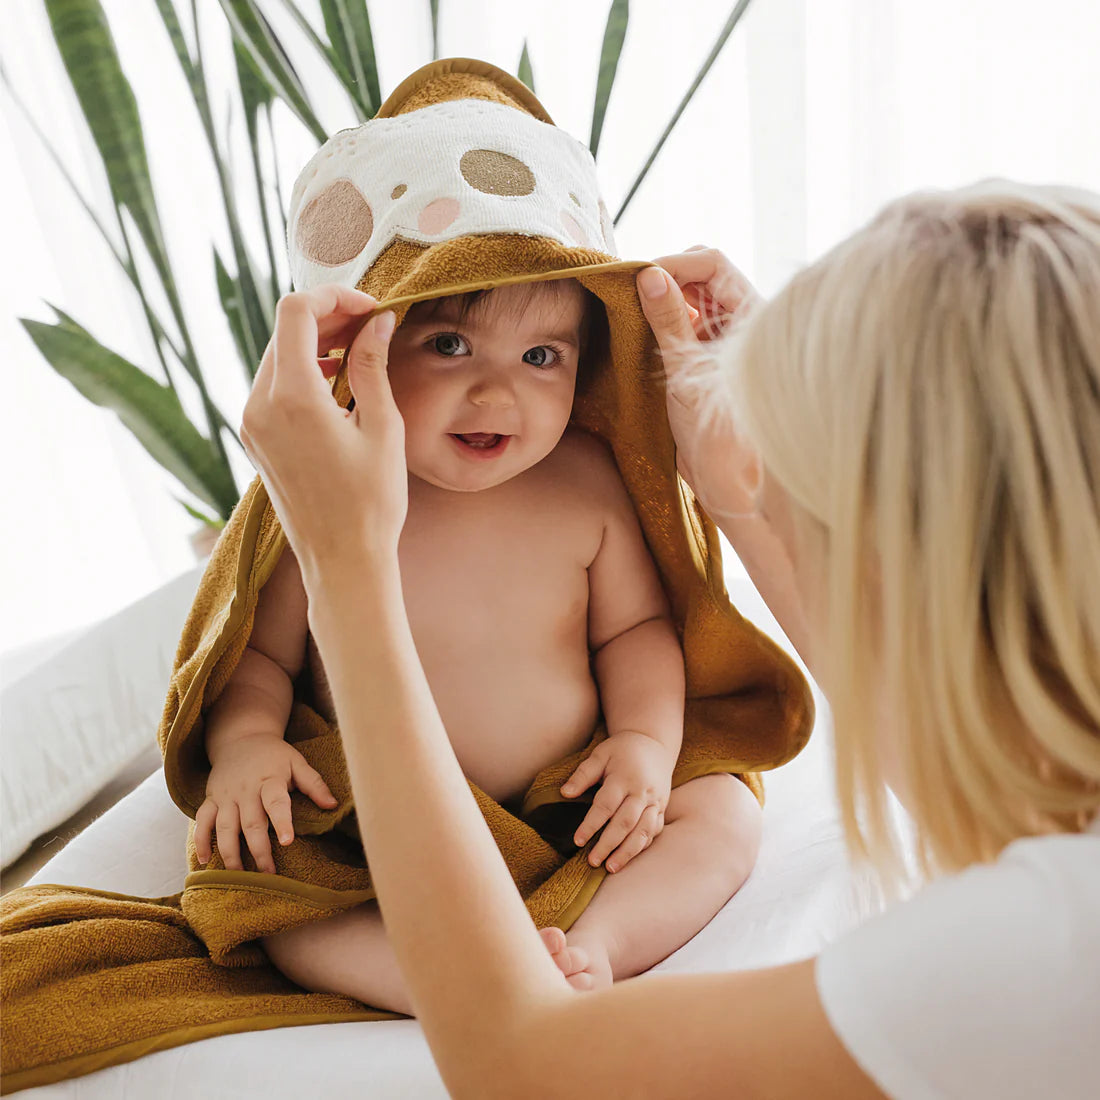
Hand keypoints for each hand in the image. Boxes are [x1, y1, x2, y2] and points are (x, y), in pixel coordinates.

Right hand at [194, 733, 336, 872]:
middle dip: (259, 850)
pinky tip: (204, 860)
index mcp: (270, 779)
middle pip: (250, 823)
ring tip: (239, 875)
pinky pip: (202, 821)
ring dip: (230, 853)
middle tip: (269, 874)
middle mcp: (246, 789)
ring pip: (225, 827)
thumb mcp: (297, 763)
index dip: (282, 822)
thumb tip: (333, 805)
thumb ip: (314, 784)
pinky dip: (201, 841)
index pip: (276, 802)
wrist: (242, 738)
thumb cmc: (275, 756)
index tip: (287, 842)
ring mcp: (226, 795)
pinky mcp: (211, 799)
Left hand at [240, 285, 406, 580]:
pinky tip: (335, 381)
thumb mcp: (382, 427)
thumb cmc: (370, 502)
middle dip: (327, 317)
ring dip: (314, 343)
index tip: (369, 308)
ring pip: (276, 356)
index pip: (296, 313)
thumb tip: (377, 322)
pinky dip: (302, 371)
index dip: (333, 297)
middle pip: (284, 331)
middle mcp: (260, 406)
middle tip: (370, 326)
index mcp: (292, 399)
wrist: (342, 560)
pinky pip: (272, 386)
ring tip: (358, 351)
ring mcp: (252, 424)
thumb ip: (372, 366)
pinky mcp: (255, 439)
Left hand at [560, 731, 674, 872]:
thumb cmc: (621, 750)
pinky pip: (654, 831)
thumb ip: (583, 774)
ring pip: (643, 831)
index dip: (591, 824)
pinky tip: (628, 857)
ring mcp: (655, 801)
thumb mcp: (600, 754)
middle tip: (592, 861)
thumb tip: (564, 793)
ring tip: (611, 867)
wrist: (654, 743)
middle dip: (608, 844)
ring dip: (627, 852)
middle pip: (625, 823)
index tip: (578, 841)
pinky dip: (642, 846)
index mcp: (624, 778)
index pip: (606, 806)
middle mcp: (642, 792)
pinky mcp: (662, 808)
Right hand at [636, 248, 762, 520]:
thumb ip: (668, 320)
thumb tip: (650, 276)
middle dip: (667, 277)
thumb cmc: (719, 434)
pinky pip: (685, 323)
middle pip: (702, 274)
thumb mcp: (685, 371)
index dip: (675, 263)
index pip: (713, 263)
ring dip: (662, 300)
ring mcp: (724, 338)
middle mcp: (741, 320)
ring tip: (634, 314)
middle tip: (633, 294)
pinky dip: (662, 322)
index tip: (639, 278)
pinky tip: (642, 334)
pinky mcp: (707, 356)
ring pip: (691, 297)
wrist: (726, 480)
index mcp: (750, 316)